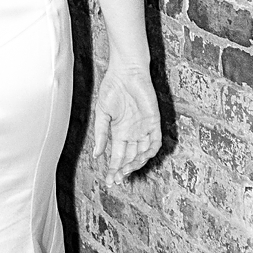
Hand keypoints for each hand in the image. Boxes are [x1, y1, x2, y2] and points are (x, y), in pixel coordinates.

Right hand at [93, 60, 161, 176]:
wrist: (125, 72)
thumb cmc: (112, 88)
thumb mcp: (102, 114)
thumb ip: (100, 134)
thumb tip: (97, 155)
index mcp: (119, 131)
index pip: (117, 155)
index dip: (113, 168)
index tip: (108, 180)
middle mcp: (132, 133)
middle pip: (130, 158)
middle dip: (123, 170)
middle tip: (117, 180)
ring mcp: (144, 128)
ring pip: (143, 153)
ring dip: (135, 163)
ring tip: (126, 171)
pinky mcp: (154, 122)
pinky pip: (155, 142)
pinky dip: (149, 151)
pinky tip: (141, 157)